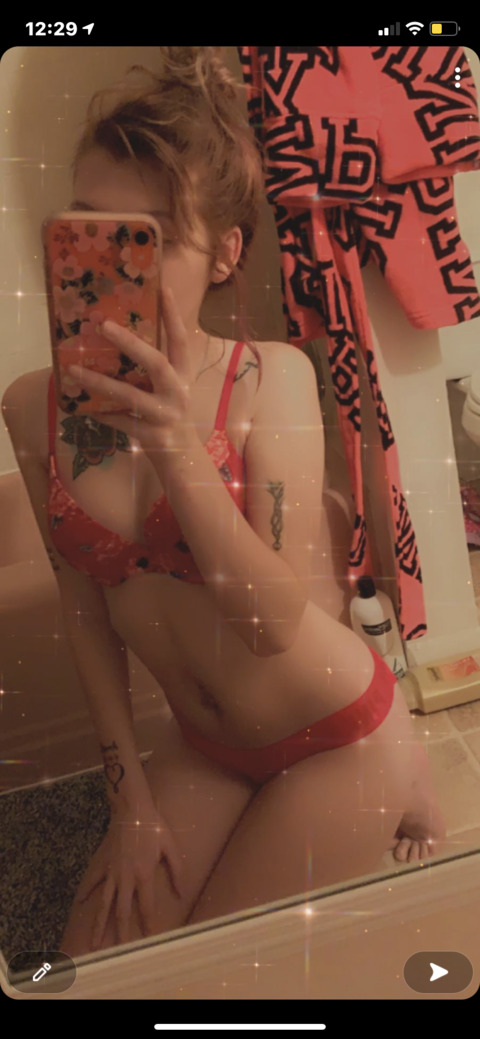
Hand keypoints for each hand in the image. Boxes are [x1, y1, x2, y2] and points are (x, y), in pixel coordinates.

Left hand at [65, 286, 199, 458]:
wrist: (182, 456)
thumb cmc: (170, 414)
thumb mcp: (171, 388)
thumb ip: (154, 368)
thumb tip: (118, 338)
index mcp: (184, 376)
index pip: (180, 341)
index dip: (173, 315)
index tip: (162, 288)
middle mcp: (178, 392)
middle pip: (156, 362)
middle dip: (129, 343)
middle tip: (103, 325)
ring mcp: (165, 415)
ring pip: (129, 395)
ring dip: (99, 382)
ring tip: (73, 370)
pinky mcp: (151, 435)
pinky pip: (119, 420)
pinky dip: (101, 414)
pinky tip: (82, 407)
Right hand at [74, 805, 185, 949]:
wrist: (132, 808)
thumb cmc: (154, 827)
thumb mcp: (171, 847)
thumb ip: (177, 871)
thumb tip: (181, 894)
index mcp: (144, 875)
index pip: (147, 907)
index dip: (149, 924)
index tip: (150, 939)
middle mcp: (126, 878)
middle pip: (122, 912)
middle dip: (121, 933)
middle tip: (119, 951)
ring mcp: (112, 872)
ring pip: (105, 903)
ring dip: (99, 923)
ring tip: (94, 942)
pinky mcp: (103, 863)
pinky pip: (93, 880)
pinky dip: (86, 892)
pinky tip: (81, 903)